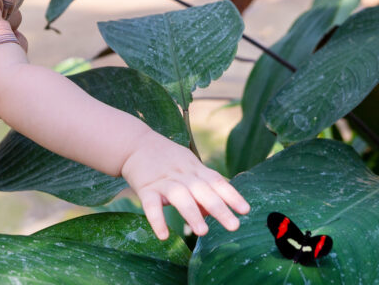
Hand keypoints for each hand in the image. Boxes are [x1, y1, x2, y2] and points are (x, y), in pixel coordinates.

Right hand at [120, 128, 249, 240]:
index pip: (216, 180)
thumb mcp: (187, 166)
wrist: (133, 143)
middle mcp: (181, 173)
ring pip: (179, 195)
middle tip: (233, 226)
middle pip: (202, 189)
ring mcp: (163, 180)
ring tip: (202, 232)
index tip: (245, 211)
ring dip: (192, 213)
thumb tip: (210, 213)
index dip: (231, 195)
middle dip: (219, 207)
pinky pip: (150, 204)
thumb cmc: (165, 159)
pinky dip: (157, 219)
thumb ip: (201, 187)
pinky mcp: (145, 187)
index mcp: (194, 168)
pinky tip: (163, 235)